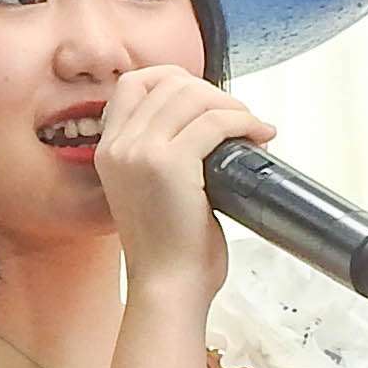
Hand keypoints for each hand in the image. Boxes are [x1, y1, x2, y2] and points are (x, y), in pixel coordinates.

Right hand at [91, 63, 271, 293]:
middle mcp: (119, 146)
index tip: (204, 96)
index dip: (174, 79)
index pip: (133, 83)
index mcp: (108, 150)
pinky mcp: (170, 164)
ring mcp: (141, 152)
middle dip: (211, 92)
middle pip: (167, 83)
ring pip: (192, 96)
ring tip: (250, 126)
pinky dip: (243, 121)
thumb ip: (158, 154)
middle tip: (236, 116)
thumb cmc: (167, 250)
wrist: (168, 287)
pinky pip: (214, 122)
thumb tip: (203, 124)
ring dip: (231, 105)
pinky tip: (258, 135)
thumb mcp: (147, 191)